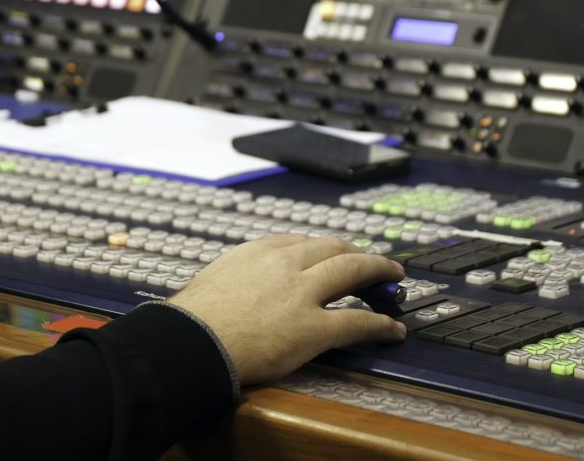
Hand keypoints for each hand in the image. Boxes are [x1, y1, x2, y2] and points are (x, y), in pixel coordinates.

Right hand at [170, 234, 406, 384]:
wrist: (190, 341)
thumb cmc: (193, 316)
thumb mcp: (215, 276)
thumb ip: (237, 273)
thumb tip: (239, 282)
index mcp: (260, 251)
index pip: (302, 242)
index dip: (324, 248)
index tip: (332, 254)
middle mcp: (286, 264)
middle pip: (334, 248)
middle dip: (357, 252)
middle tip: (371, 261)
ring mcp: (302, 294)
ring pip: (354, 270)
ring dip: (379, 271)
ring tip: (392, 277)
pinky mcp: (313, 328)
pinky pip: (358, 321)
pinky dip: (380, 324)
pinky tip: (392, 328)